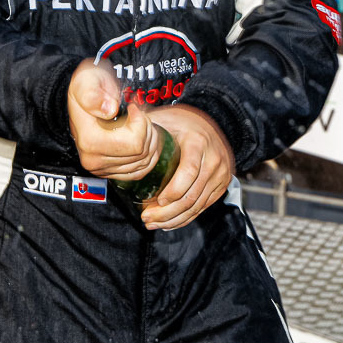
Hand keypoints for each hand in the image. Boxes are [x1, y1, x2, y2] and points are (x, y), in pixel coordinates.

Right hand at [67, 61, 160, 180]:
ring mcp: (101, 168)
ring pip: (145, 162)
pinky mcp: (110, 172)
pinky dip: (147, 154)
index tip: (132, 107)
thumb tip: (109, 110)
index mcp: (89, 140)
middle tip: (137, 114)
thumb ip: (94, 94)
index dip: (141, 122)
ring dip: (148, 140)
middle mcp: (93, 160)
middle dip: (146, 129)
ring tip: (138, 123)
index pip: (135, 143)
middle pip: (141, 153)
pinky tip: (141, 137)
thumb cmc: (88, 86)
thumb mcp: (88, 80)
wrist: (82, 97)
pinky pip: (141, 171)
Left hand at [140, 105, 233, 230]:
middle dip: (167, 212)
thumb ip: (145, 124)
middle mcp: (213, 159)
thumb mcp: (166, 119)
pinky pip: (203, 207)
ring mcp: (220, 174)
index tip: (157, 201)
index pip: (189, 171)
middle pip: (192, 194)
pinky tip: (169, 223)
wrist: (211, 125)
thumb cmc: (182, 123)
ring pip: (197, 205)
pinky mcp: (221, 185)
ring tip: (153, 223)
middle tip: (146, 218)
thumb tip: (122, 125)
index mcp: (198, 142)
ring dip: (174, 219)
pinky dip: (185, 218)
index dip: (173, 190)